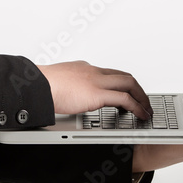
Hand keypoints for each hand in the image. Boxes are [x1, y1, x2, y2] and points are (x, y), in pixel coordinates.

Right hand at [37, 60, 152, 119]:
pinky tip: (139, 114)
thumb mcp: (58, 80)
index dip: (121, 83)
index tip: (126, 91)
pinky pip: (125, 99)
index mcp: (84, 68)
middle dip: (137, 89)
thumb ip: (68, 84)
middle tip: (143, 100)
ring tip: (145, 109)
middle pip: (124, 76)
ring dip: (141, 97)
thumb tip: (67, 94)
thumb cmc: (41, 84)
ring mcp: (96, 81)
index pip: (109, 73)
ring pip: (129, 83)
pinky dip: (136, 107)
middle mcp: (93, 71)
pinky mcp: (97, 94)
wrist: (37, 84)